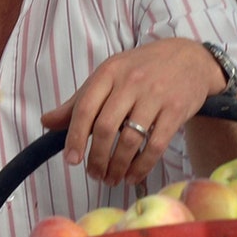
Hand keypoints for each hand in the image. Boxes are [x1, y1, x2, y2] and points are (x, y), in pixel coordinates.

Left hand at [40, 38, 224, 184]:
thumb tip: (46, 122)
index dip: (74, 137)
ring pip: (130, 140)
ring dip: (117, 166)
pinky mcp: (176, 110)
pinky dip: (142, 166)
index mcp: (109, 72)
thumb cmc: (141, 69)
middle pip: (105, 127)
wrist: (190, 58)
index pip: (85, 108)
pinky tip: (133, 176)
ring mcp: (155, 96)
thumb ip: (78, 101)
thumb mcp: (109, 76)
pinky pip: (155, 146)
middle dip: (96, 158)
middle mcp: (131, 82)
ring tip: (111, 178)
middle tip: (93, 174)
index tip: (71, 160)